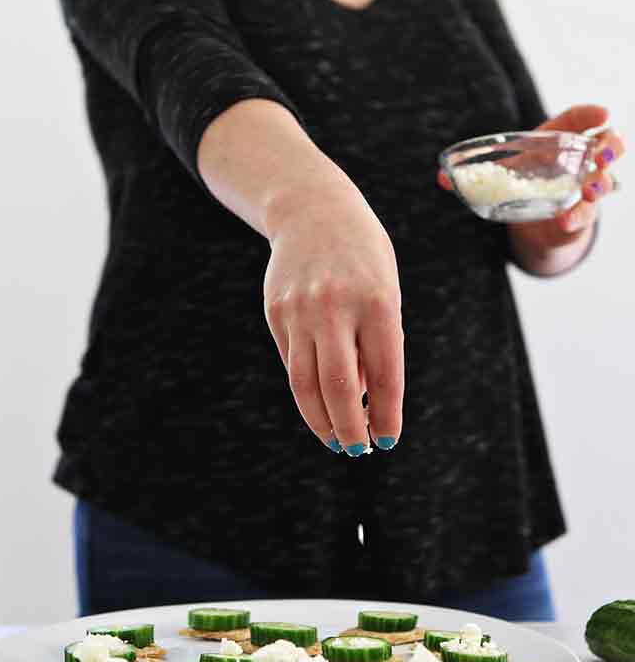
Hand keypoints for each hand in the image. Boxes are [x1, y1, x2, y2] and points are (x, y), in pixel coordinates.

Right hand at [263, 185, 403, 455]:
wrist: (312, 210)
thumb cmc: (363, 258)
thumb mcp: (385, 291)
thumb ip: (378, 343)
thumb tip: (366, 401)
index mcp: (376, 302)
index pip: (386, 374)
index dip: (387, 414)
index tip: (387, 441)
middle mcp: (335, 307)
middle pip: (341, 387)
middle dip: (351, 428)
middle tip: (358, 451)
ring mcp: (299, 310)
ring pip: (306, 384)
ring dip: (321, 420)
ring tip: (336, 440)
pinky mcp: (275, 312)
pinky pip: (292, 363)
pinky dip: (307, 390)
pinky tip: (319, 403)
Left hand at [437, 104, 624, 270]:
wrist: (534, 218)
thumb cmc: (521, 181)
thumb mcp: (499, 174)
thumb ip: (471, 176)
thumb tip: (439, 179)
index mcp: (558, 141)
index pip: (580, 119)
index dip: (591, 114)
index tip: (603, 112)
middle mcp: (579, 161)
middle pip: (608, 146)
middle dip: (612, 145)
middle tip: (604, 149)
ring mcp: (584, 188)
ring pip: (605, 181)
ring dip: (601, 182)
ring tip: (591, 187)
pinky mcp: (581, 214)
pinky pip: (585, 214)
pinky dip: (576, 217)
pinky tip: (566, 219)